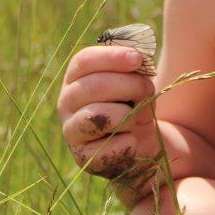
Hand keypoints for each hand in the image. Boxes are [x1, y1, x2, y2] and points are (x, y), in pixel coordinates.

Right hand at [57, 45, 157, 180]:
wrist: (140, 141)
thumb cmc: (134, 103)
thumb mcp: (136, 80)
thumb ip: (133, 68)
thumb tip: (137, 59)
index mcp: (75, 77)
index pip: (84, 61)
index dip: (111, 57)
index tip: (137, 59)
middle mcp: (66, 102)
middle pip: (93, 85)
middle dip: (128, 85)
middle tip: (148, 89)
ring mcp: (71, 130)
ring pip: (97, 115)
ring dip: (126, 114)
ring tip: (135, 117)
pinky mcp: (83, 157)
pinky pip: (108, 147)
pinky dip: (128, 142)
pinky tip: (131, 140)